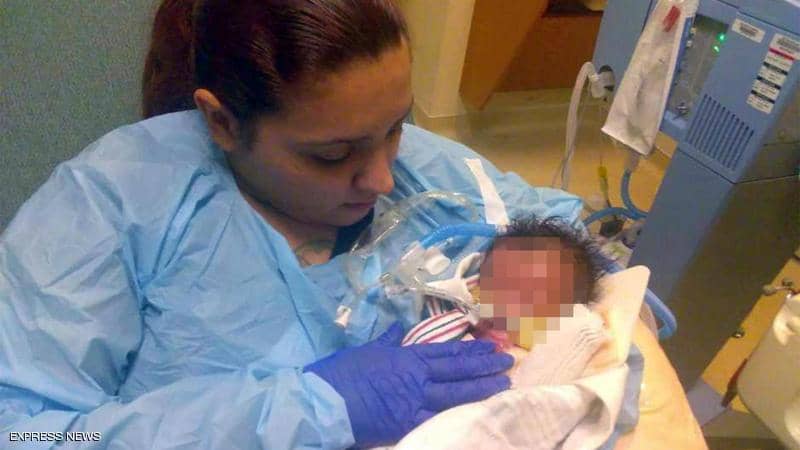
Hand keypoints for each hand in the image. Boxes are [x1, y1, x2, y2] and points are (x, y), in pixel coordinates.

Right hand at [305, 322, 512, 446]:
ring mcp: (414, 403)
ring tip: (503, 383)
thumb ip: (388, 340)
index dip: (471, 349)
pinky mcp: (407, 424)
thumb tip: (397, 327)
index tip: (490, 346)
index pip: (447, 352)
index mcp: (407, 358)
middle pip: (458, 371)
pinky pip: (439, 418)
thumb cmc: (342, 373)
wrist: (324, 403)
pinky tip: (475, 411)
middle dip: (485, 365)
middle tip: (508, 361)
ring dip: (481, 388)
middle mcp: (417, 379)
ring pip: (455, 394)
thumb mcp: (367, 350)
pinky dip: (458, 414)